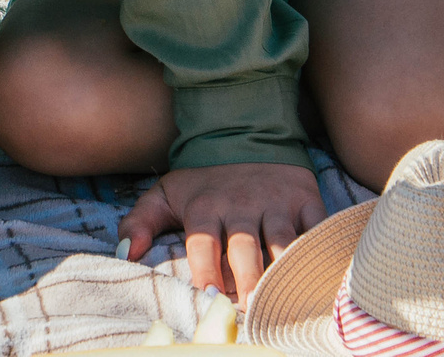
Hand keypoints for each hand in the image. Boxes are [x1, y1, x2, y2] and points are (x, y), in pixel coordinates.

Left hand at [119, 161, 323, 301]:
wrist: (245, 136)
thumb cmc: (204, 182)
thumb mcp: (165, 195)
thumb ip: (140, 223)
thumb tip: (125, 254)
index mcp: (205, 206)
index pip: (203, 244)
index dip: (205, 272)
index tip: (209, 297)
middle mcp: (241, 204)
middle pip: (245, 249)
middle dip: (248, 281)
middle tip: (250, 309)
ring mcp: (276, 202)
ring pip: (282, 242)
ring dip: (283, 271)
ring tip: (282, 299)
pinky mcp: (305, 199)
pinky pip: (316, 227)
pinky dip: (318, 248)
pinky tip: (316, 272)